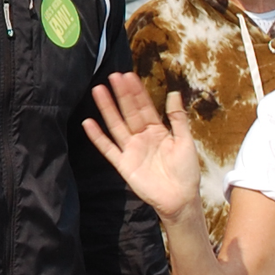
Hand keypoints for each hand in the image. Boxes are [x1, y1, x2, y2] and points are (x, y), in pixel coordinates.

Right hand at [82, 75, 203, 221]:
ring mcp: (131, 150)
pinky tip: (88, 123)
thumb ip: (177, 118)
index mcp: (157, 130)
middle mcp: (141, 137)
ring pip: (116, 125)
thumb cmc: (186, 171)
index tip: (129, 75)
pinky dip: (97, 137)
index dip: (137, 92)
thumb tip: (174, 93)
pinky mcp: (123, 164)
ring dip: (107, 108)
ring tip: (98, 91)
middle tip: (113, 76)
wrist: (180, 199)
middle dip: (121, 94)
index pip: (145, 107)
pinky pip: (108, 148)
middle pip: (129, 112)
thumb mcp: (185, 141)